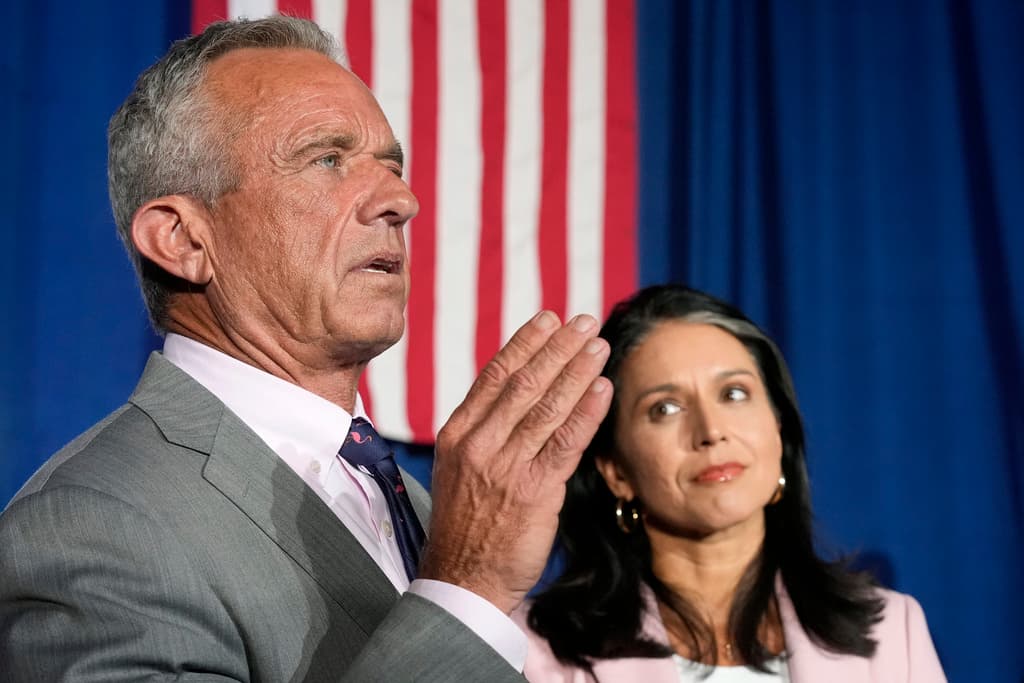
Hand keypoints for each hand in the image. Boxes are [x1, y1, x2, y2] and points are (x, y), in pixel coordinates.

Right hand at [420, 311, 612, 613]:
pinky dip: (587, 412)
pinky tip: (603, 389)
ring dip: (577, 371)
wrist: (462, 580)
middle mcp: (479, 444)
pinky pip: (566, 442)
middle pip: (524, 383)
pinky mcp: (534, 492)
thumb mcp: (460, 468)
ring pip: (547, 406)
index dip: (526, 343)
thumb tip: (521, 393)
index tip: (549, 319)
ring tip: (599, 345)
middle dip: (558, 348)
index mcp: (458, 434)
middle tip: (585, 322)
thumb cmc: (466, 525)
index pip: (495, 375)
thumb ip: (486, 431)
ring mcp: (505, 467)